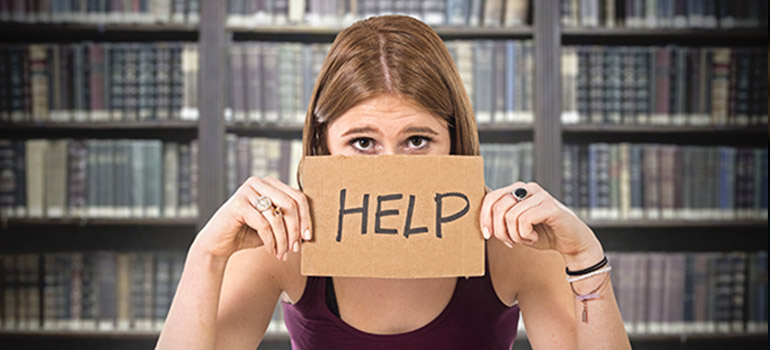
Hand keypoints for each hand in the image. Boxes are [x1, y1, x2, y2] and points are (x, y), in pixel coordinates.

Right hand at [192, 176, 312, 261]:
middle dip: (295, 230)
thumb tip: (308, 231)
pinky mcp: (238, 204)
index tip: (307, 237)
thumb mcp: (273, 226)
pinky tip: (272, 252)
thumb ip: (288, 222)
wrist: (218, 243)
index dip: (306, 217)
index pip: (298, 196)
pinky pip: (264, 224)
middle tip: (294, 249)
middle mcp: (259, 182)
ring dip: (283, 240)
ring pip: (277, 216)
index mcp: (270, 184)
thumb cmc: (248, 234)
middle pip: (290, 204)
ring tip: (282, 254)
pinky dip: (271, 241)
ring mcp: (247, 191)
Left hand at [479, 182, 602, 265]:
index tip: (486, 235)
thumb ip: (501, 222)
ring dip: (515, 235)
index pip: (490, 197)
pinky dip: (525, 235)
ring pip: (510, 216)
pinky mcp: (550, 206)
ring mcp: (540, 195)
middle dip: (499, 231)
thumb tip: (483, 224)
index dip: (484, 217)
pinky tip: (534, 238)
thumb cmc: (543, 234)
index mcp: (517, 190)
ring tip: (526, 239)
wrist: (571, 242)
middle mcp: (527, 188)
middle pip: (498, 207)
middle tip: (510, 242)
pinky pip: (524, 220)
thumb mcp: (516, 228)